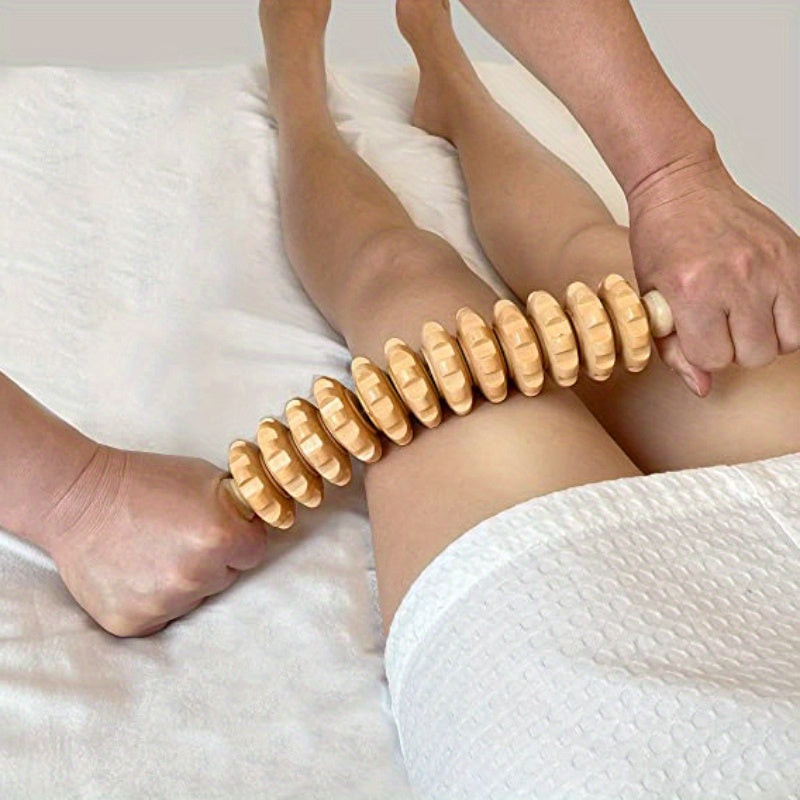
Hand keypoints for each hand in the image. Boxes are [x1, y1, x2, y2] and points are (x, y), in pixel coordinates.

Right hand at [43, 446, 267, 636]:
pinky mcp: (134, 623)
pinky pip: (163, 616)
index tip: (218, 529)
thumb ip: (237, 506)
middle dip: (212, 559)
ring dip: (182, 580)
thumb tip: (260, 520)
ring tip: (151, 550)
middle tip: (178, 536)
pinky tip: (136, 571)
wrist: (77, 499)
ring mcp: (164, 603)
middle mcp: (196, 574)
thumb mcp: (204, 478)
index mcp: (220, 537)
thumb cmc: (141, 481)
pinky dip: (153, 599)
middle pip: (226, 576)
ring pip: (195, 597)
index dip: (238, 538)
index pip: (254, 552)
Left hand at [627, 147, 799, 395]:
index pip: (715, 359)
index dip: (703, 353)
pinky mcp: (794, 253)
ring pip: (790, 339)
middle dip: (736, 348)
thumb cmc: (660, 240)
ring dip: (767, 336)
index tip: (695, 334)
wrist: (680, 185)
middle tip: (719, 326)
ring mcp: (772, 264)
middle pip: (757, 354)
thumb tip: (703, 388)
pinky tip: (763, 303)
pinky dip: (787, 316)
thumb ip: (675, 349)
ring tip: (744, 316)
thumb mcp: (651, 298)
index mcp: (694, 290)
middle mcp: (738, 277)